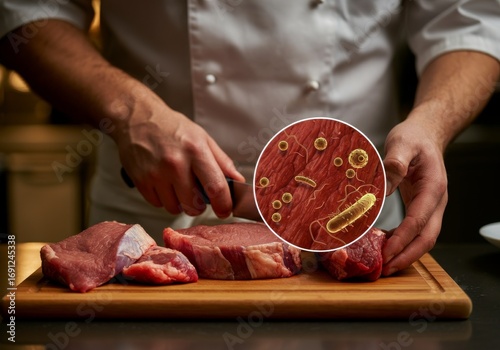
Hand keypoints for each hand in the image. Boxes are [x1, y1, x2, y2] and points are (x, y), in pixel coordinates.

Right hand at [114, 87, 243, 217]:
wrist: (136, 118)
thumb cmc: (172, 127)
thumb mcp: (202, 138)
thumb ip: (222, 161)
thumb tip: (238, 181)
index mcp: (196, 151)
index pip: (216, 187)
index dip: (224, 205)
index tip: (225, 210)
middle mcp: (175, 164)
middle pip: (194, 205)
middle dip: (200, 206)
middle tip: (198, 196)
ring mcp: (156, 174)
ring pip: (175, 208)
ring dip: (180, 203)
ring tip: (178, 186)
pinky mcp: (141, 181)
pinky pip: (157, 204)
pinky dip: (163, 199)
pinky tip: (163, 184)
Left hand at [381, 117, 447, 275]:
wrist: (425, 135)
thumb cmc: (414, 138)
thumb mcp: (403, 143)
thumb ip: (395, 162)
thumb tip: (384, 187)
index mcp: (433, 188)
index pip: (419, 221)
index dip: (403, 239)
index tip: (386, 253)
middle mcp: (435, 201)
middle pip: (427, 238)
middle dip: (407, 256)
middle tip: (385, 269)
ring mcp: (430, 206)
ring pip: (423, 238)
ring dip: (405, 253)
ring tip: (383, 265)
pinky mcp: (421, 207)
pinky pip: (415, 231)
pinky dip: (402, 242)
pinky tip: (384, 245)